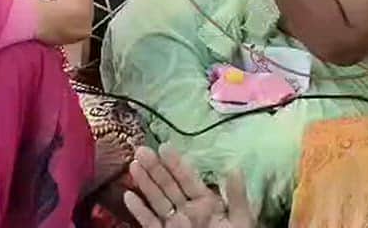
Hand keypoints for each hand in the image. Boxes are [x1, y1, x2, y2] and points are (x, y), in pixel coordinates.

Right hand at [123, 145, 253, 227]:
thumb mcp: (240, 219)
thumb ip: (235, 196)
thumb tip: (234, 167)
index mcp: (206, 203)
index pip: (188, 179)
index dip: (176, 163)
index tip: (164, 146)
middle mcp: (187, 210)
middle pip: (168, 186)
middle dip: (155, 168)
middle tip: (141, 150)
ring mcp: (174, 223)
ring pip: (156, 200)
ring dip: (144, 183)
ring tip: (133, 165)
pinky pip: (149, 222)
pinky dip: (138, 210)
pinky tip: (128, 195)